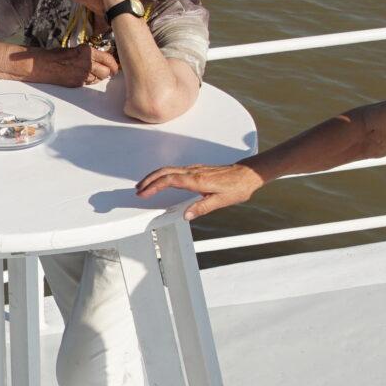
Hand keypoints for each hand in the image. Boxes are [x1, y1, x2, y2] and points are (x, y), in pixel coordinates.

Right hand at [39, 45, 118, 86]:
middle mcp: (87, 63)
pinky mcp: (78, 83)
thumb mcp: (77, 49)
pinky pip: (90, 83)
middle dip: (108, 72)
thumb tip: (103, 59)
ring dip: (99, 77)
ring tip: (93, 72)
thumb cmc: (58, 55)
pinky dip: (91, 80)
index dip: (114, 64)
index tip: (115, 66)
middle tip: (107, 71)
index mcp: (87, 52)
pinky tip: (84, 76)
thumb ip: (90, 54)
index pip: (108, 59)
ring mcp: (82, 75)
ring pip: (99, 79)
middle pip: (106, 71)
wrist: (44, 65)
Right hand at [136, 161, 260, 219]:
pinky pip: (175, 170)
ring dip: (154, 177)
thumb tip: (186, 215)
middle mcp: (194, 172)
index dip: (154, 186)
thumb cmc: (237, 187)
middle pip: (165, 172)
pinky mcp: (197, 170)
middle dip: (149, 180)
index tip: (144, 193)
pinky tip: (162, 181)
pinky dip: (163, 175)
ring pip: (169, 169)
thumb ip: (202, 208)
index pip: (170, 180)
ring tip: (145, 186)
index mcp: (197, 180)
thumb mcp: (221, 201)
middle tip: (138, 190)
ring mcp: (195, 169)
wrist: (247, 174)